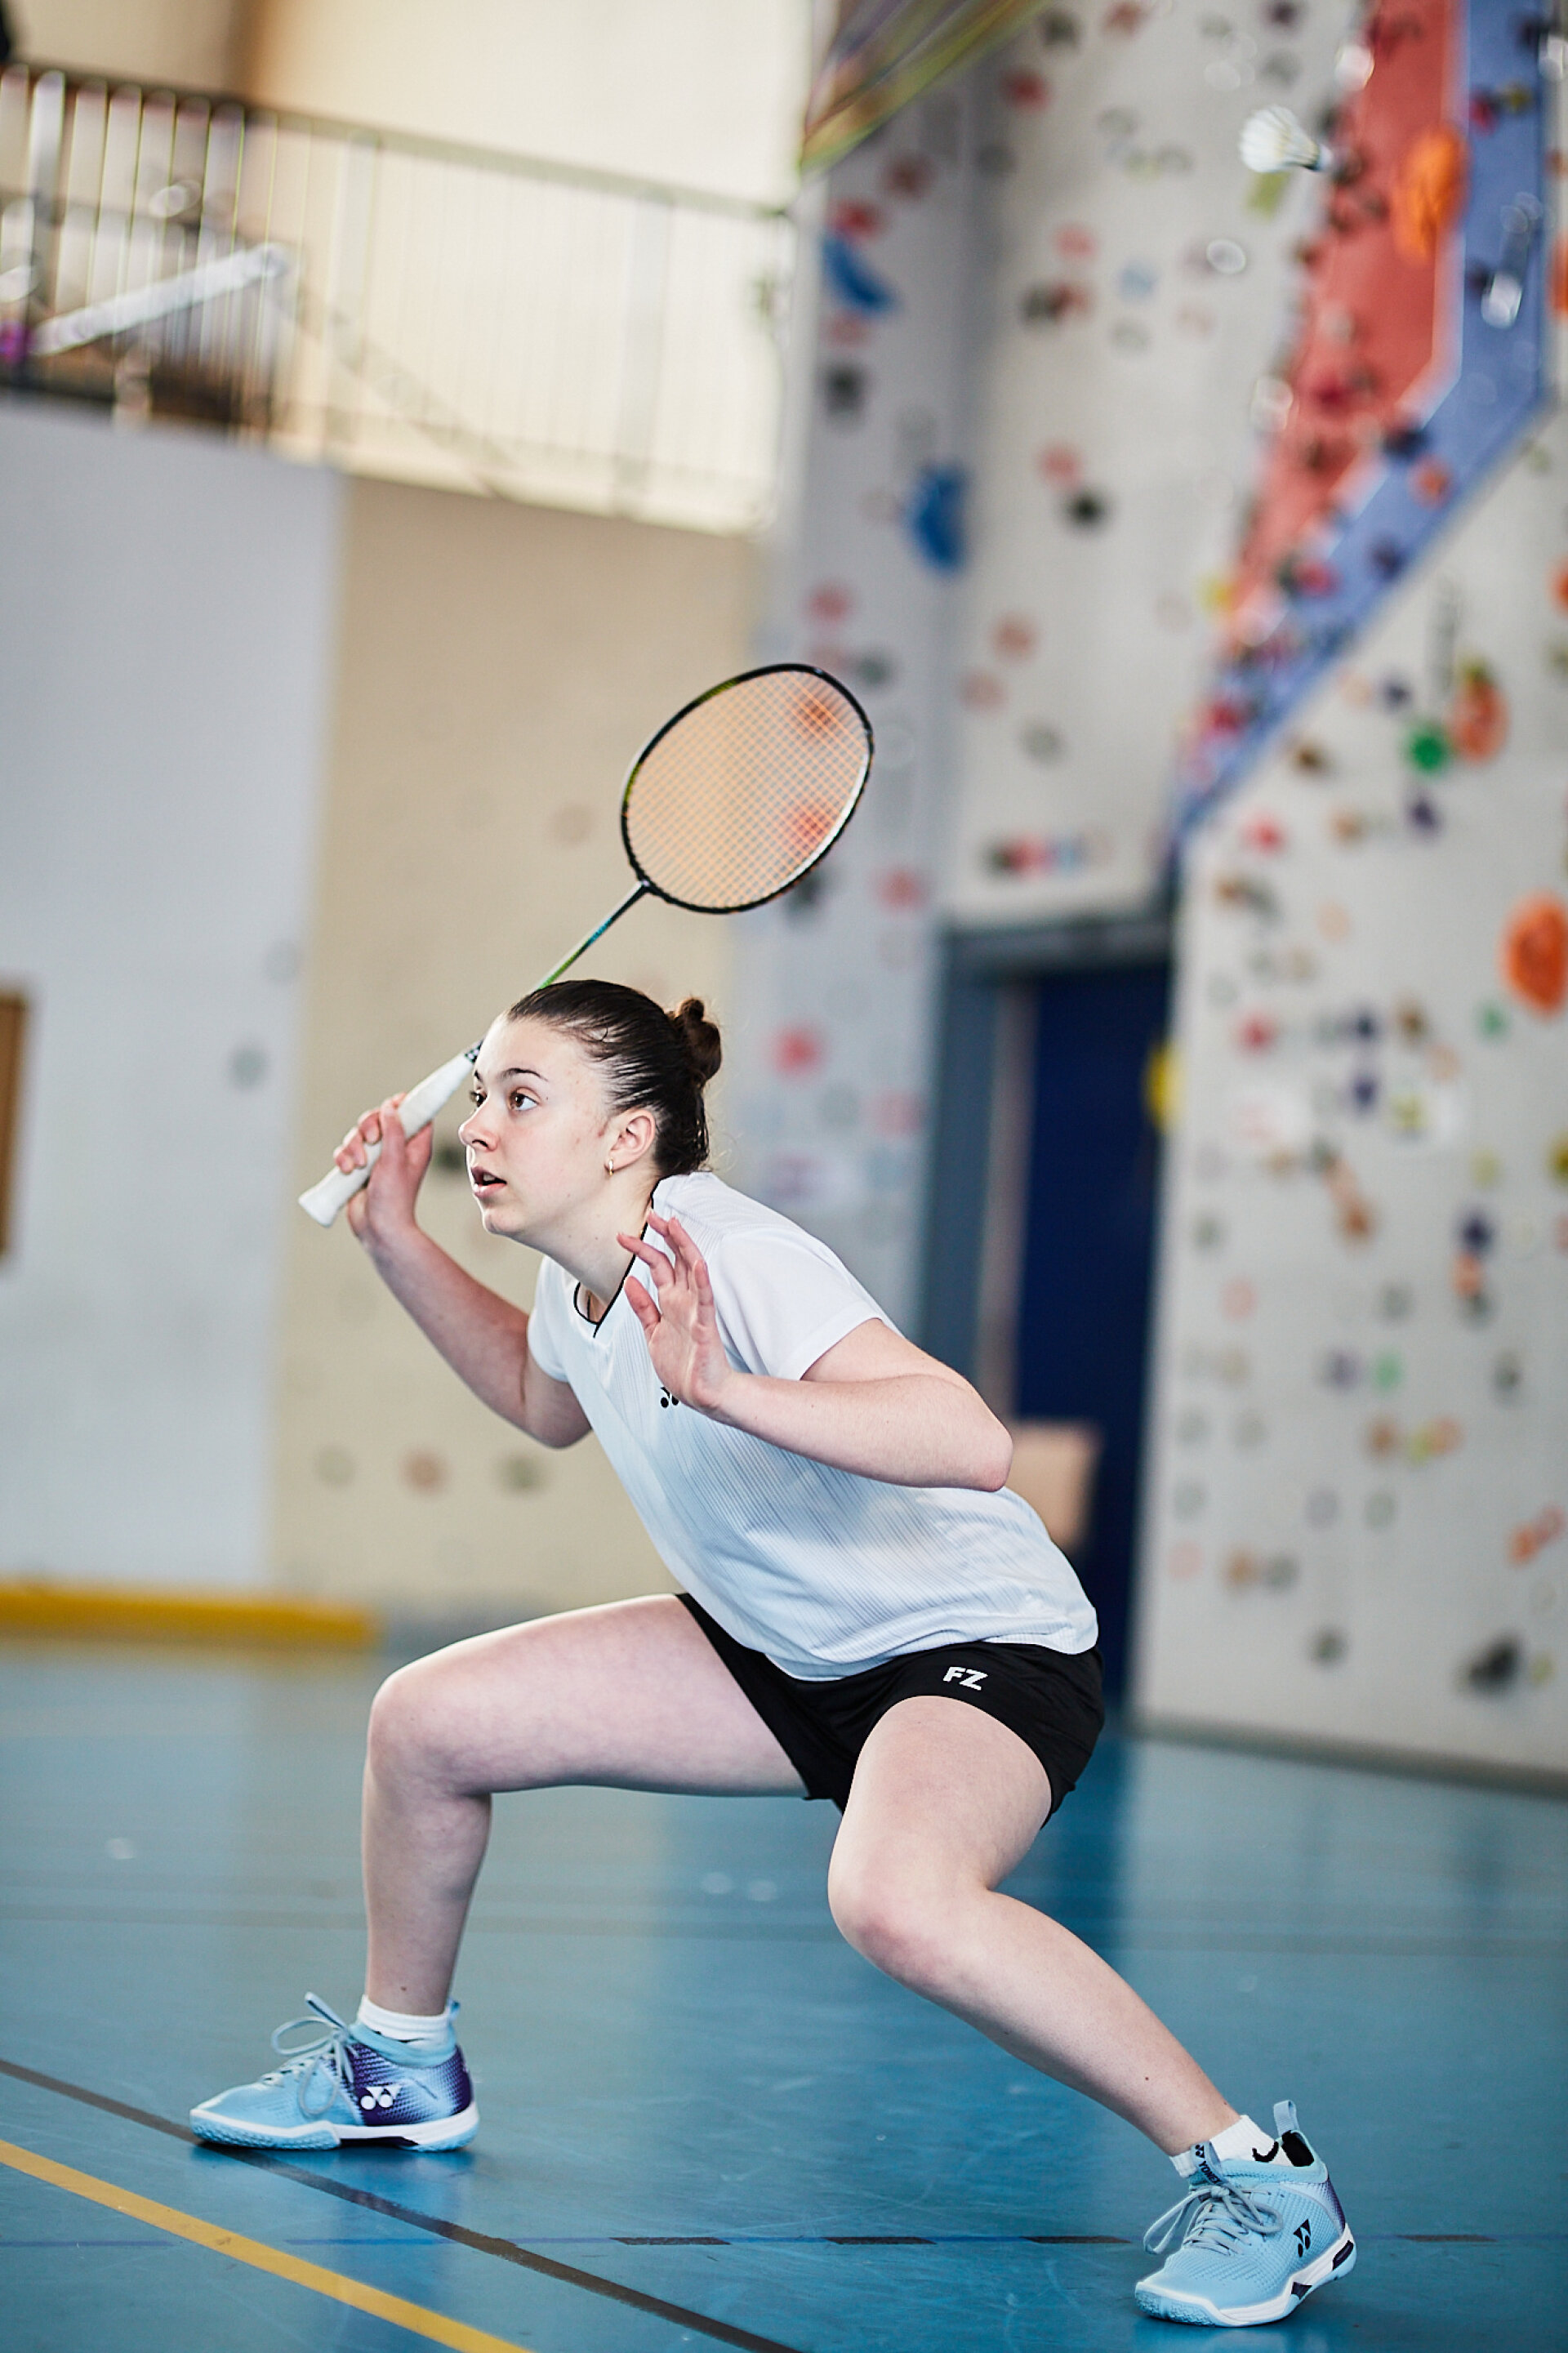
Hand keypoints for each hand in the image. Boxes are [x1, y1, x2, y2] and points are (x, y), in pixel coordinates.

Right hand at [338, 1095, 433, 1251]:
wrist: (378, 1228)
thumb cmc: (394, 1198)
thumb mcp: (396, 1159)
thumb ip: (393, 1131)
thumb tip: (391, 1106)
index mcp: (414, 1144)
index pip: (413, 1112)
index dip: (401, 1105)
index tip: (388, 1108)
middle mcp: (396, 1147)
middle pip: (379, 1117)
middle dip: (368, 1126)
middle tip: (371, 1141)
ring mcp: (377, 1157)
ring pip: (359, 1133)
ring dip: (353, 1146)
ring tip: (358, 1165)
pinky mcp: (360, 1167)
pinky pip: (347, 1150)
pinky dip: (344, 1157)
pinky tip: (348, 1171)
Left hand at [620, 1214, 735, 1415]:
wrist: (702, 1395)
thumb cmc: (683, 1367)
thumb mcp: (653, 1334)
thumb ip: (643, 1308)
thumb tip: (629, 1281)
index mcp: (671, 1302)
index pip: (658, 1266)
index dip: (643, 1248)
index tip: (623, 1234)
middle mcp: (684, 1302)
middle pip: (676, 1260)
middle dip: (665, 1236)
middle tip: (652, 1213)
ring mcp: (696, 1312)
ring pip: (692, 1272)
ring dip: (684, 1248)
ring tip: (675, 1226)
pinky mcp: (705, 1327)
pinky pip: (705, 1301)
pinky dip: (702, 1282)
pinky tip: (697, 1265)